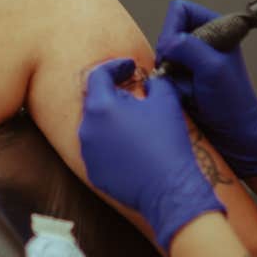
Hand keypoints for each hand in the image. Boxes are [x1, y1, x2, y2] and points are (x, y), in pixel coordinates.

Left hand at [79, 58, 225, 251]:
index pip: (98, 75)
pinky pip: (99, 150)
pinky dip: (112, 144)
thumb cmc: (167, 142)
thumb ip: (154, 83)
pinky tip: (132, 147)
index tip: (130, 67)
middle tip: (136, 95)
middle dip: (114, 94)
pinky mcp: (93, 172)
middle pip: (95, 101)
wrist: (169, 189)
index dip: (115, 66)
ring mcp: (88, 153)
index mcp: (101, 107)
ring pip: (96, 126)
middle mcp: (87, 128)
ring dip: (112, 120)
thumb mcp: (166, 101)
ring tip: (136, 123)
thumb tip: (149, 82)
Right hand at [156, 0, 256, 177]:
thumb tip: (166, 43)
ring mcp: (192, 59)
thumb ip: (188, 47)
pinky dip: (168, 84)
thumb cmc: (233, 103)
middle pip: (167, 33)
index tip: (179, 51)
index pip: (179, 10)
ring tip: (188, 89)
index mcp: (216, 27)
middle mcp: (203, 40)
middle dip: (170, 55)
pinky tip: (184, 96)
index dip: (173, 28)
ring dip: (169, 73)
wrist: (235, 137)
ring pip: (162, 54)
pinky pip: (162, 73)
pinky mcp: (183, 77)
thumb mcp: (213, 69)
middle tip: (184, 74)